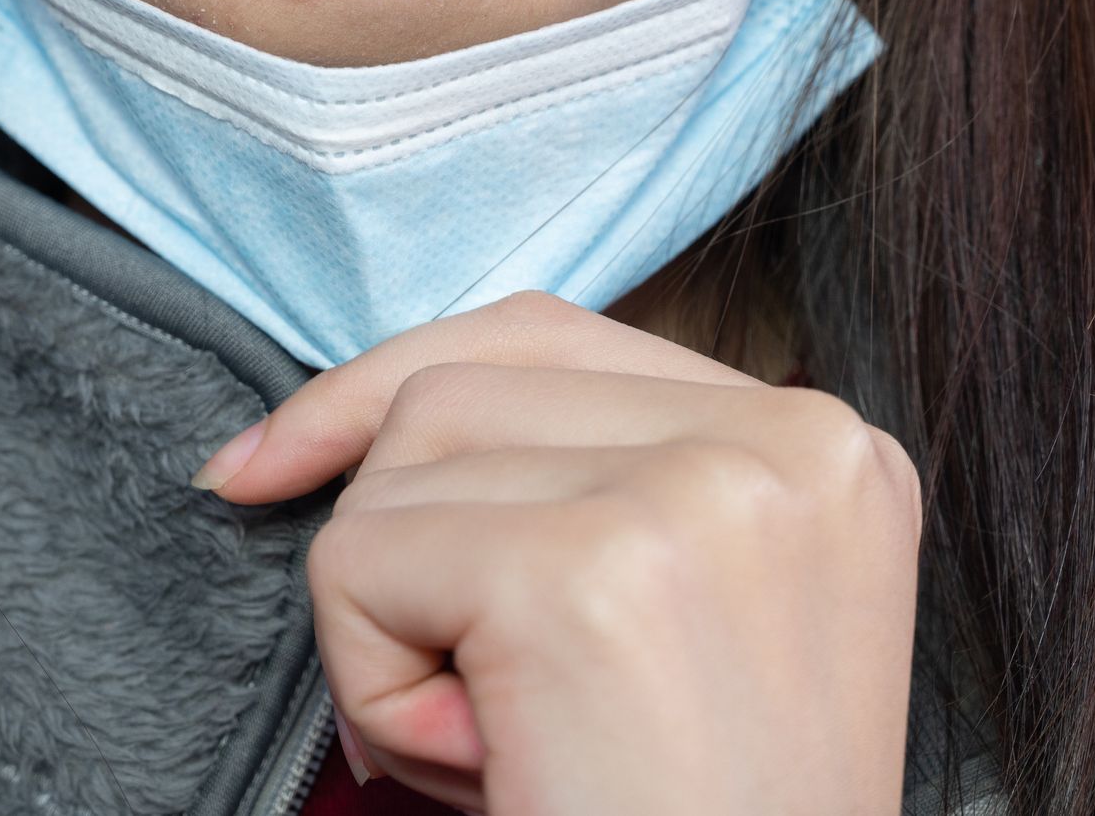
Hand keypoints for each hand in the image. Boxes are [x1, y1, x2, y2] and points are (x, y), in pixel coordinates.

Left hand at [189, 290, 922, 815]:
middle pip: (458, 385)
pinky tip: (485, 761)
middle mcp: (787, 438)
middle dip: (398, 536)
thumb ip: (574, 486)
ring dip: (393, 617)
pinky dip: (372, 677)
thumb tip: (328, 431)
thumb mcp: (663, 620)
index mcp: (821, 444)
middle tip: (479, 712)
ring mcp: (696, 493)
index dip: (391, 389)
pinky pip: (361, 557)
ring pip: (403, 458)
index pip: (547, 333)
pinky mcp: (590, 573)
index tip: (273, 463)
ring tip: (503, 741)